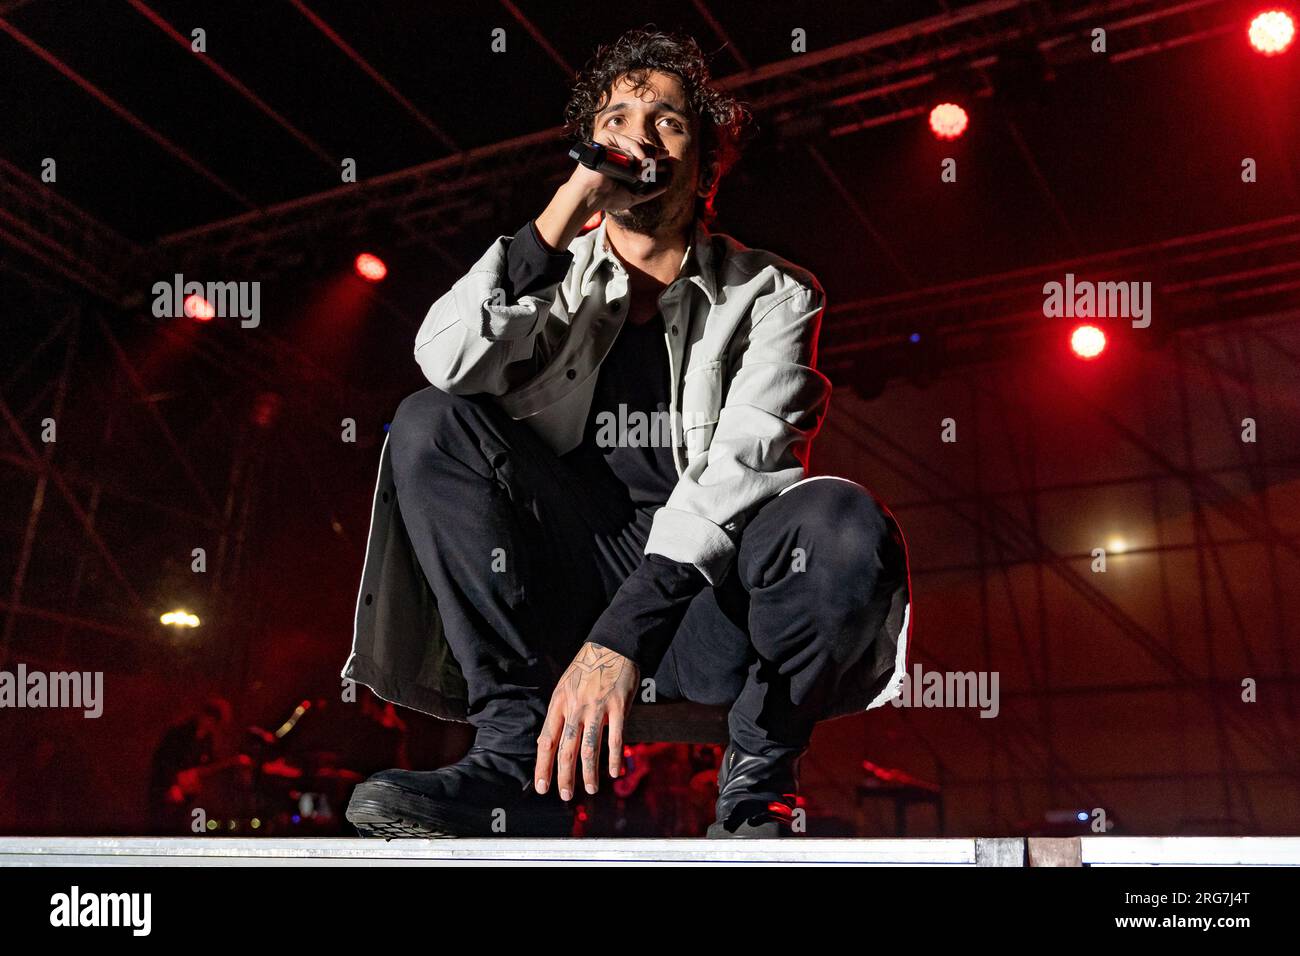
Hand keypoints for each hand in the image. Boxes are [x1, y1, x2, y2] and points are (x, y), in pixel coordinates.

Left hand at [534, 642, 638, 799]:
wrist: (612, 646)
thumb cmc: (586, 669)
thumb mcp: (564, 688)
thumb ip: (557, 715)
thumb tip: (543, 744)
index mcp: (558, 703)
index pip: (546, 741)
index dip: (543, 767)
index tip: (541, 787)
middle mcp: (575, 707)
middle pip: (566, 749)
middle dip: (564, 777)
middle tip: (565, 796)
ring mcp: (597, 707)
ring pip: (590, 748)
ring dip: (589, 773)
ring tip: (590, 789)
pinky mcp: (618, 706)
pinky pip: (615, 738)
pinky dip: (614, 758)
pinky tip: (615, 772)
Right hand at [568, 131, 671, 211]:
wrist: (591, 196)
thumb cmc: (608, 197)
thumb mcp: (634, 195)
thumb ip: (650, 191)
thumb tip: (667, 184)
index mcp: (624, 159)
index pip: (645, 151)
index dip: (656, 154)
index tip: (667, 160)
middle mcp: (619, 149)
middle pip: (643, 144)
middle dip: (655, 152)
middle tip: (663, 158)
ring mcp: (612, 143)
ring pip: (638, 141)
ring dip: (647, 155)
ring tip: (647, 168)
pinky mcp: (606, 138)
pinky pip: (627, 140)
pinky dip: (638, 149)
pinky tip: (641, 162)